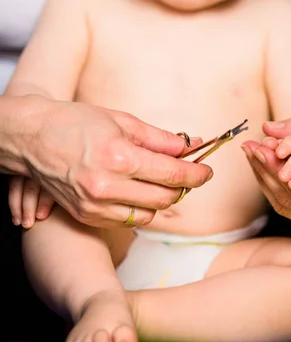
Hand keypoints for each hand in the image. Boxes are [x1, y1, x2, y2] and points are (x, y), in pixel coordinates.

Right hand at [9, 96, 211, 227]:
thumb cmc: (76, 122)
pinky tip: (135, 190)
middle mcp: (107, 185)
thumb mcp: (122, 120)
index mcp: (119, 156)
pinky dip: (139, 208)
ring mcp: (95, 205)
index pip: (172, 174)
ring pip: (149, 214)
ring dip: (161, 200)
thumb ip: (159, 138)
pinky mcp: (86, 216)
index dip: (196, 174)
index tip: (207, 171)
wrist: (33, 138)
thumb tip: (189, 147)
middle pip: (165, 199)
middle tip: (187, 174)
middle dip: (183, 187)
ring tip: (159, 180)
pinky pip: (127, 220)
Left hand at [242, 117, 290, 234]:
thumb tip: (267, 127)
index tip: (257, 148)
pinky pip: (290, 207)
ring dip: (265, 178)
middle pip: (290, 199)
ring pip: (286, 206)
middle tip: (248, 147)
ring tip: (252, 154)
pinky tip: (262, 168)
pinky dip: (274, 187)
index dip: (275, 169)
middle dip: (265, 171)